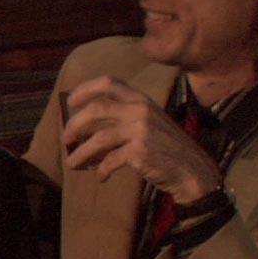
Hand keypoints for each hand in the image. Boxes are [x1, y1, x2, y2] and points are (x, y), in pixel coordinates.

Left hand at [62, 76, 220, 202]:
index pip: (108, 82)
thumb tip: (82, 125)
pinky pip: (110, 160)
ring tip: (71, 163)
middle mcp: (141, 109)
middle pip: (96, 109)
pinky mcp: (140, 151)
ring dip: (80, 153)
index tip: (69, 102)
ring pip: (98, 139)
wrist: (192, 171)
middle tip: (65, 138)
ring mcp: (141, 130)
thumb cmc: (165, 147)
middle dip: (74, 124)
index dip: (85, 89)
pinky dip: (101, 170)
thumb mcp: (148, 122)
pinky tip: (101, 176)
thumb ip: (122, 116)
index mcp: (141, 99)